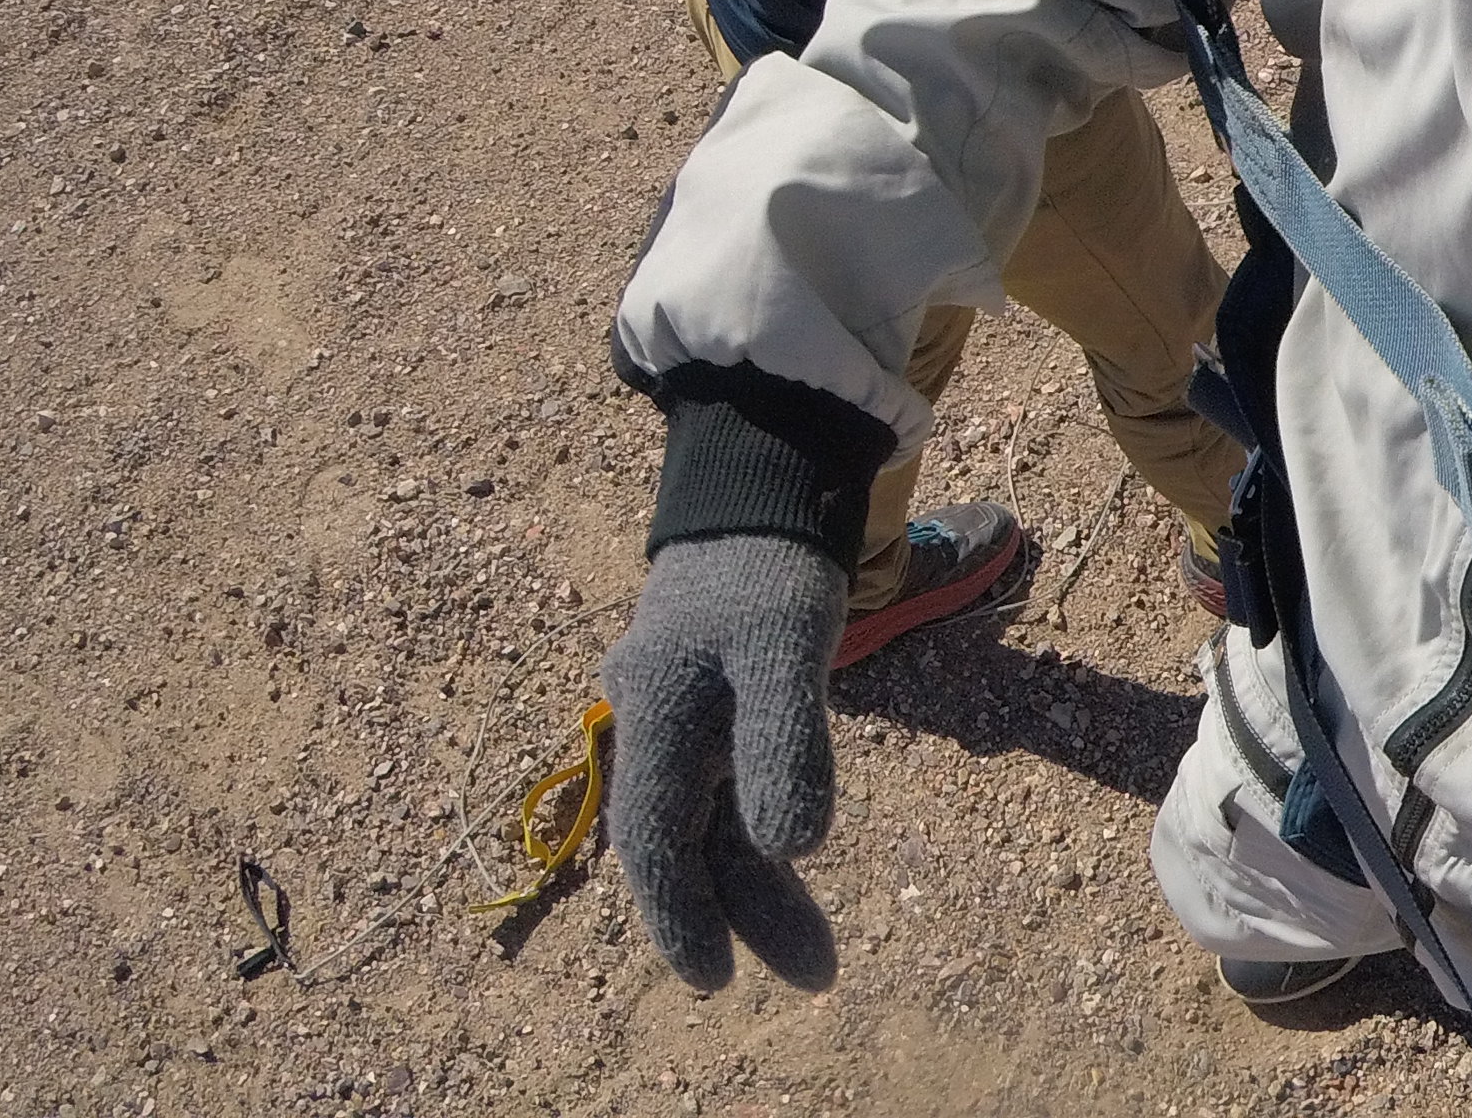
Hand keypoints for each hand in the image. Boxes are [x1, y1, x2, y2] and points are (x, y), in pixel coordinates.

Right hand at [599, 534, 851, 990]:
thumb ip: (782, 743)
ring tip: (818, 950)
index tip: (714, 980)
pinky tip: (788, 865)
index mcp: (653, 712)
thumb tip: (785, 849)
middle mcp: (654, 722)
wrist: (765, 491)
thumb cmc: (770, 567)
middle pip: (690, 842)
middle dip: (743, 913)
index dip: (680, 915)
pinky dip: (756, 831)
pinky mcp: (712, 703)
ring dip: (757, 884)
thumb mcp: (783, 648)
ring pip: (711, 821)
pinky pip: (723, 788)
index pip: (656, 839)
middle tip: (815, 974)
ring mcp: (681, 715)